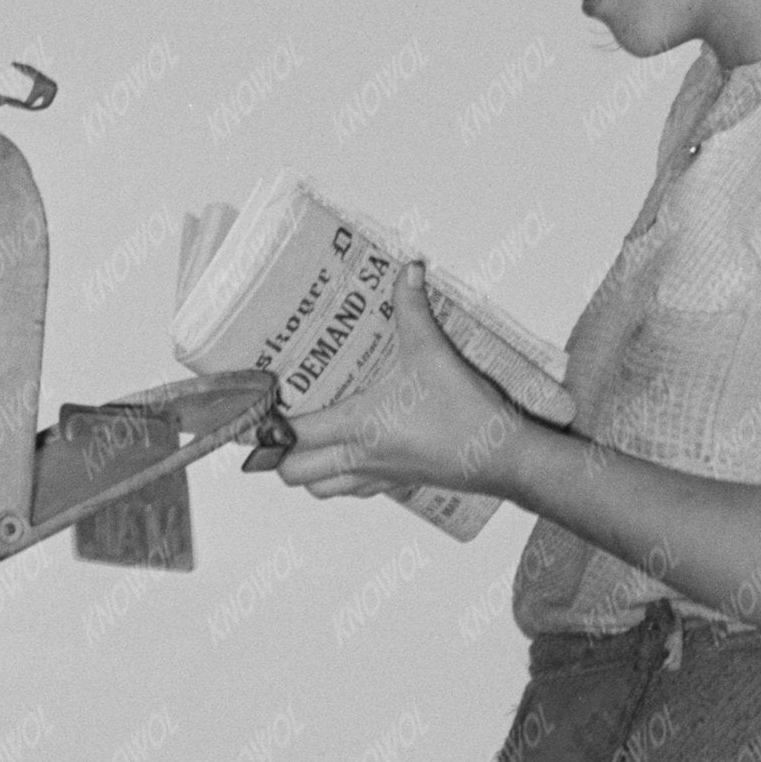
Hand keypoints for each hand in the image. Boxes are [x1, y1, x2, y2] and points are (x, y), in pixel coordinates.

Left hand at [250, 271, 538, 505]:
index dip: (265, 428)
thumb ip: (414, 310)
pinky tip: (349, 452)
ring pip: (319, 489)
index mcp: (358, 426)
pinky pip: (351, 491)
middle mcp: (359, 457)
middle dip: (277, 454)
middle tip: (279, 424)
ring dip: (305, 470)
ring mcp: (376, 477)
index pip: (291, 435)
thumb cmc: (467, 413)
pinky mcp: (397, 485)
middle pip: (293, 473)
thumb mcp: (435, 353)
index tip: (255, 410)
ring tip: (306, 440)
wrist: (505, 458)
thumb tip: (407, 270)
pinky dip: (338, 478)